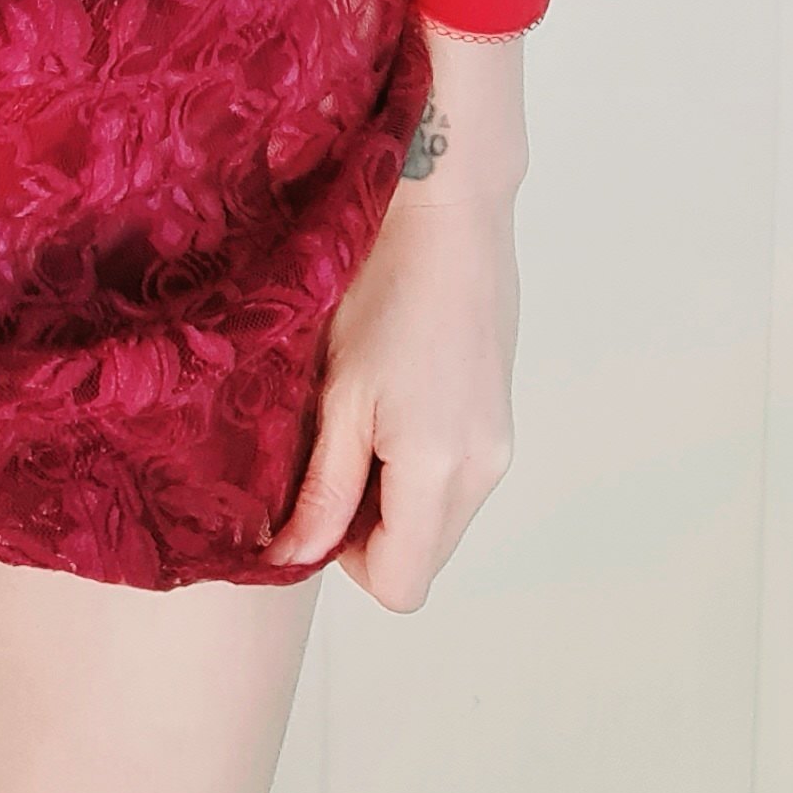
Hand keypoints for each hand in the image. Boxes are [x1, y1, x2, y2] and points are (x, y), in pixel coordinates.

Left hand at [264, 29, 525, 608]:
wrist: (447, 207)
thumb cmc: (383, 287)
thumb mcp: (338, 393)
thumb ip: (321, 488)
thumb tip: (293, 557)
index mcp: (439, 470)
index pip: (399, 586)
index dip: (346, 560)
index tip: (314, 499)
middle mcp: (484, 468)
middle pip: (422, 555)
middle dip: (369, 529)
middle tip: (328, 453)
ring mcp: (498, 439)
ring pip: (439, 516)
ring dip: (393, 493)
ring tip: (358, 415)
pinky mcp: (499, 411)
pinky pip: (457, 475)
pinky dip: (419, 461)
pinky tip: (391, 394)